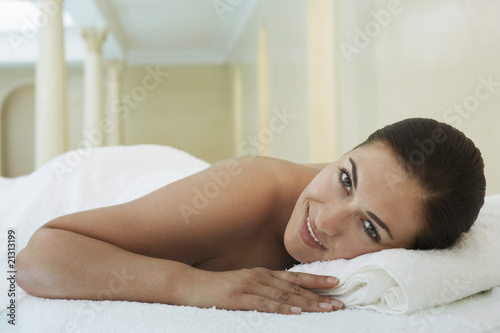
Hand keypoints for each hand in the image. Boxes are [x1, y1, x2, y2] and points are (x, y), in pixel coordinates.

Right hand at [185, 267, 342, 314]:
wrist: (190, 284)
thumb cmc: (217, 287)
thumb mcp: (243, 284)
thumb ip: (263, 288)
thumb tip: (283, 297)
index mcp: (262, 274)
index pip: (294, 278)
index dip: (316, 281)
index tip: (336, 283)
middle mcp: (259, 277)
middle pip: (295, 287)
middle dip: (319, 295)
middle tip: (340, 301)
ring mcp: (249, 286)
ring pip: (285, 296)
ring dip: (308, 303)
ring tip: (328, 308)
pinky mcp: (239, 298)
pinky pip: (264, 304)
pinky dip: (282, 309)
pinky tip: (296, 313)